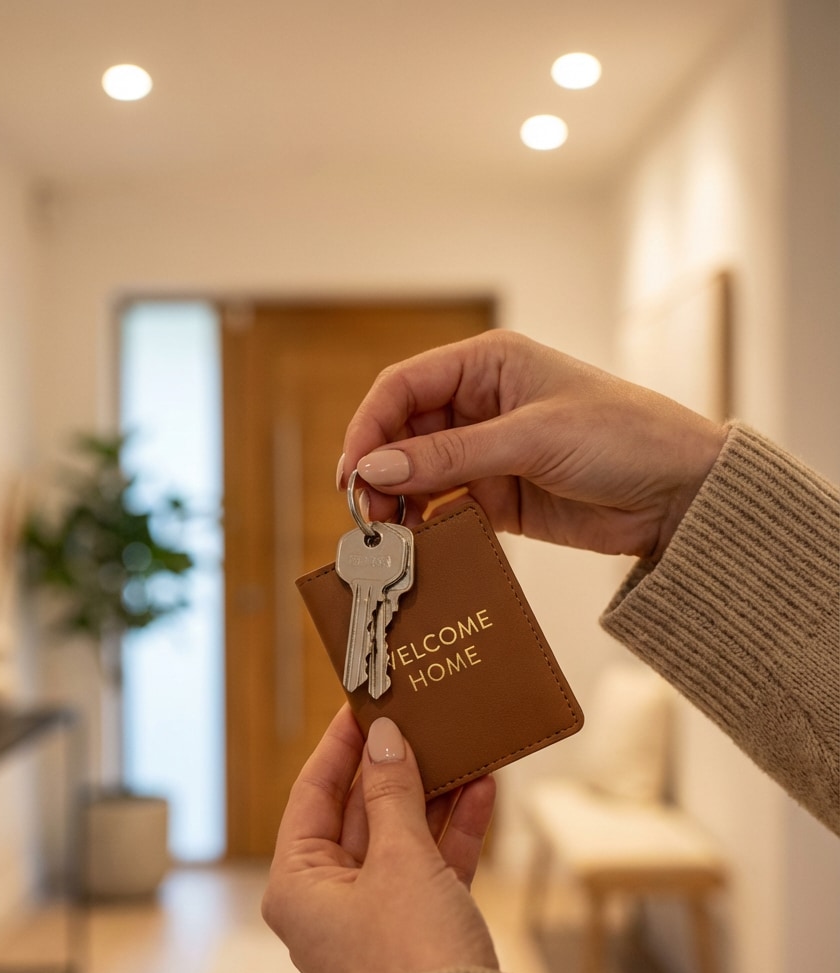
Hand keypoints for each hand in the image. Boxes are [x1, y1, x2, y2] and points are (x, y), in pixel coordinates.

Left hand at [262, 707, 497, 972]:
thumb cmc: (412, 955)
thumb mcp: (400, 859)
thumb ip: (392, 793)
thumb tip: (383, 739)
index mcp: (298, 885)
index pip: (310, 796)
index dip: (338, 748)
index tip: (360, 707)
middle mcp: (328, 900)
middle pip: (358, 813)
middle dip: (393, 768)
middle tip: (416, 719)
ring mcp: (376, 915)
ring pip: (401, 836)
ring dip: (432, 793)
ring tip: (457, 744)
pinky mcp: (418, 928)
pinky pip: (431, 864)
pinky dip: (455, 829)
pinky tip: (482, 788)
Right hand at [340, 329, 727, 559]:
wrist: (681, 494)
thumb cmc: (623, 437)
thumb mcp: (533, 439)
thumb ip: (451, 455)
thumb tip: (374, 469)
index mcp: (486, 365)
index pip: (403, 387)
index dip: (369, 427)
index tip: (352, 472)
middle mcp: (479, 404)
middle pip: (403, 434)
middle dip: (379, 471)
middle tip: (365, 515)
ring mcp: (487, 453)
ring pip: (419, 476)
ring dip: (399, 503)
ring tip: (388, 536)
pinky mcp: (498, 497)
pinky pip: (446, 509)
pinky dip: (428, 527)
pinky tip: (419, 545)